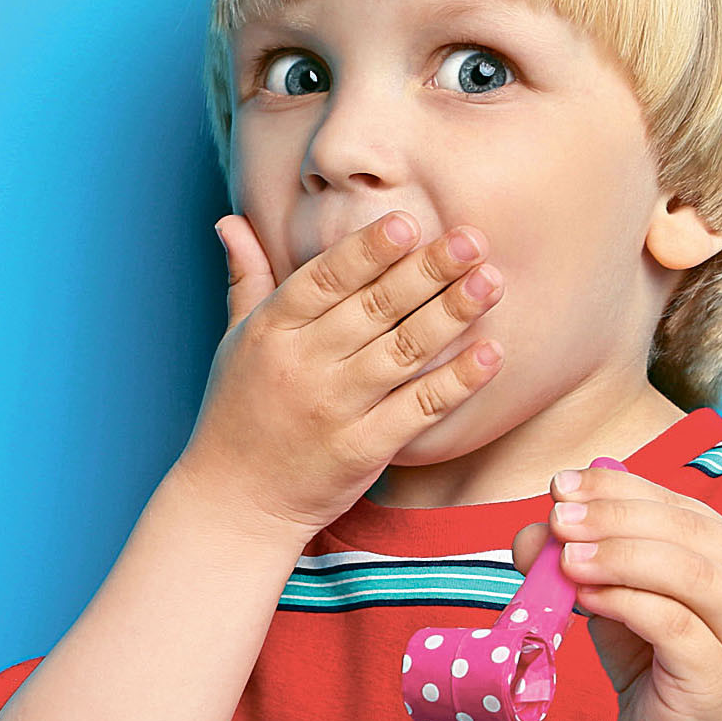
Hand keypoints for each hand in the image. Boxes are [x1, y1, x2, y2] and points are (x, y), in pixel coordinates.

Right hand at [175, 209, 505, 535]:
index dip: (368, 249)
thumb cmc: (238, 413)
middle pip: (374, 308)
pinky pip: (418, 410)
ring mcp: (334, 410)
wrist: (234, 502)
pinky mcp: (362, 451)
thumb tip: (230, 218)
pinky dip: (456, 382)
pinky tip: (490, 354)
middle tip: (472, 239)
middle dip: (427, 270)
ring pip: (403, 352)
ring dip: (451, 315)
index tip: (409, 221)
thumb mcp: (234, 342)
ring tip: (491, 282)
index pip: (325, 278)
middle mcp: (302, 365)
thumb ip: (246, 278)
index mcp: (271, 330)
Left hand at [510, 464, 721, 720]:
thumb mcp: (614, 604)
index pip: (675, 503)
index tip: (560, 485)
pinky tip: (585, 598)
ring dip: (619, 555)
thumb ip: (582, 563)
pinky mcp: (721, 672)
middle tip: (558, 518)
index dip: (617, 488)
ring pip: (687, 571)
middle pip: (685, 529)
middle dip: (614, 515)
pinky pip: (672, 623)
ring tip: (566, 557)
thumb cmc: (656, 667)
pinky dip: (624, 601)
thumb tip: (531, 531)